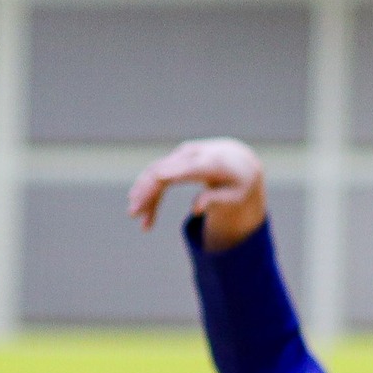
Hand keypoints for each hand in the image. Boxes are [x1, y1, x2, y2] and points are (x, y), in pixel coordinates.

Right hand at [127, 138, 266, 251]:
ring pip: (154, 172)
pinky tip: (144, 211)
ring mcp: (180, 155)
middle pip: (163, 170)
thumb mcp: (237, 195)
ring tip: (135, 216)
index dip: (170, 173)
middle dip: (147, 191)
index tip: (154, 182)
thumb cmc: (239, 182)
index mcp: (211, 163)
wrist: (237, 160)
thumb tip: (195, 210)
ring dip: (143, 194)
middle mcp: (192, 155)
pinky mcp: (174, 159)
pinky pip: (156, 174)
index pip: (187, 168)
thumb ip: (218, 200)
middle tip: (133, 214)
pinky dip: (148, 192)